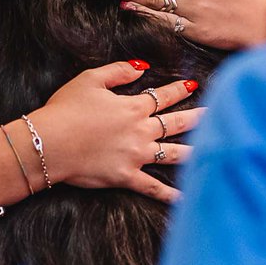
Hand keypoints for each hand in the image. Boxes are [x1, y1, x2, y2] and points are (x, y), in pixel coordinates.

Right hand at [27, 60, 203, 203]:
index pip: (163, 97)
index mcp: (132, 107)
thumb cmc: (66, 109)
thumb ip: (119, 71)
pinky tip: (186, 197)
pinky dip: (170, 194)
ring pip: (173, 153)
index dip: (179, 90)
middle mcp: (140, 131)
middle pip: (175, 124)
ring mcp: (136, 155)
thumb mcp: (90, 79)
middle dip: (197, 118)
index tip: (193, 85)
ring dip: (194, 150)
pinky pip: (153, 187)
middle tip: (216, 113)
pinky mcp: (126, 176)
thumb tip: (142, 67)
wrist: (50, 142)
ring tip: (215, 149)